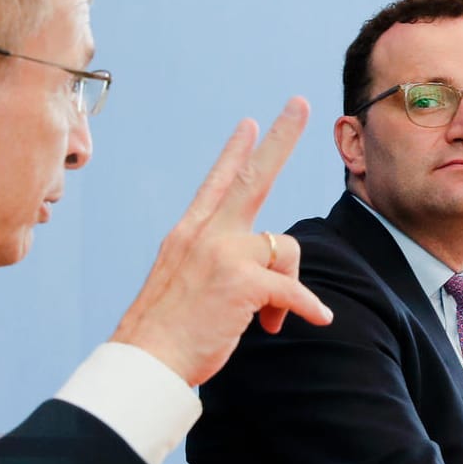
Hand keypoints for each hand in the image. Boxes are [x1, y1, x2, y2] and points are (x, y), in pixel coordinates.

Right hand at [111, 97, 332, 386]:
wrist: (145, 360)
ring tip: (269, 321)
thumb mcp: (182, 282)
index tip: (251, 124)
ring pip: (284, 248)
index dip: (236, 152)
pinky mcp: (242, 282)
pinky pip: (293, 289)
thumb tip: (260, 274)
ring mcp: (223, 253)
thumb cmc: (164, 333)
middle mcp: (205, 234)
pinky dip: (307, 308)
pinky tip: (317, 319)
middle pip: (253, 177)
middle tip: (301, 104)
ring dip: (289, 286)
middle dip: (281, 138)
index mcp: (188, 233)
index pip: (217, 182)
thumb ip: (214, 263)